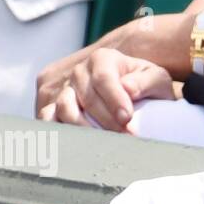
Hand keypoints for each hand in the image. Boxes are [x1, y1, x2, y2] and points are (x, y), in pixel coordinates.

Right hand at [37, 46, 178, 130]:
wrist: (131, 88)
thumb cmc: (145, 84)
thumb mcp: (156, 78)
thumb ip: (146, 81)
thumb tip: (128, 89)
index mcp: (103, 59)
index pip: (103, 78)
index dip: (114, 100)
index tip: (127, 119)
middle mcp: (80, 72)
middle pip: (85, 97)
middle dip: (106, 120)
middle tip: (125, 137)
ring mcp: (65, 89)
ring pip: (63, 108)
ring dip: (83, 129)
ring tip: (104, 144)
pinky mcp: (55, 106)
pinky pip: (47, 118)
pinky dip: (57, 131)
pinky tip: (77, 144)